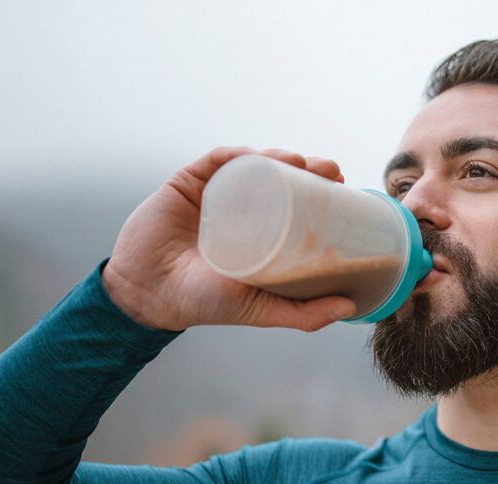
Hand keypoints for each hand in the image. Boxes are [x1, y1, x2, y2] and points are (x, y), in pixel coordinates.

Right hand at [102, 147, 356, 331]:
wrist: (148, 295)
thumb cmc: (203, 303)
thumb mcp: (261, 308)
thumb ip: (303, 314)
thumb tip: (350, 307)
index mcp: (259, 232)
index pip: (296, 204)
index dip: (321, 192)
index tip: (344, 187)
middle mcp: (240, 208)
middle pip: (280, 179)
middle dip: (308, 169)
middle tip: (332, 171)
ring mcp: (214, 194)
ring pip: (253, 165)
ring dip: (280, 157)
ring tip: (302, 161)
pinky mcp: (187, 183)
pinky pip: (216, 160)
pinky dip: (239, 154)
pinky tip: (259, 156)